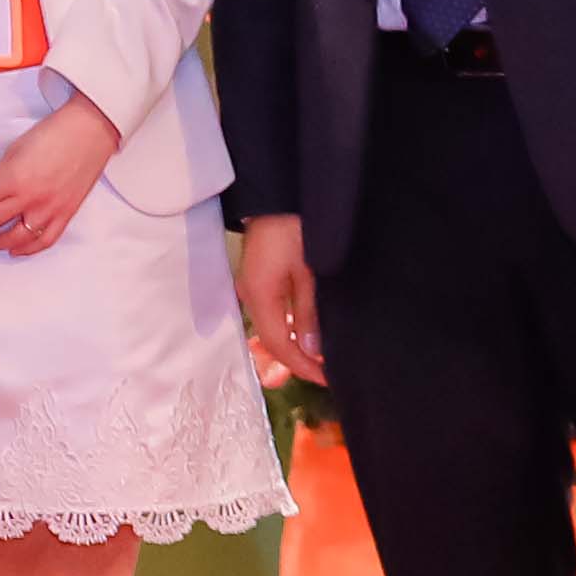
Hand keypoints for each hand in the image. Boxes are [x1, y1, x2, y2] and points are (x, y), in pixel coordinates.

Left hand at [0, 97, 123, 256]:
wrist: (89, 131)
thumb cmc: (50, 135)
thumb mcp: (14, 151)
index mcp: (13, 180)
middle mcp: (30, 199)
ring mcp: (50, 209)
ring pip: (17, 239)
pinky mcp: (67, 214)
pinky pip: (45, 240)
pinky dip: (28, 249)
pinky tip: (15, 250)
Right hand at [233, 214, 322, 386]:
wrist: (276, 198)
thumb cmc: (295, 229)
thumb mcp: (309, 272)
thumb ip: (309, 312)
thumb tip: (313, 350)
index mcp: (259, 296)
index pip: (279, 343)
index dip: (302, 365)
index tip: (327, 378)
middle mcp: (249, 296)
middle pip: (270, 340)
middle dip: (295, 361)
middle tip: (323, 375)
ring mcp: (250, 289)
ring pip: (269, 329)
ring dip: (291, 347)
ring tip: (315, 361)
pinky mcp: (257, 282)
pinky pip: (269, 316)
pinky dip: (286, 330)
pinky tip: (302, 335)